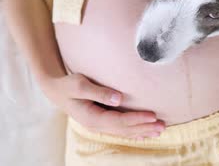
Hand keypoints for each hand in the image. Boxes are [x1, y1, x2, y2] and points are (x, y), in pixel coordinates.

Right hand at [40, 73, 164, 138]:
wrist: (55, 90)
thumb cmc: (68, 84)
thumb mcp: (79, 85)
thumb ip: (98, 92)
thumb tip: (119, 98)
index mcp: (92, 118)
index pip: (119, 121)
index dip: (137, 119)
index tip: (153, 115)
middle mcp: (96, 125)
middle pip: (125, 129)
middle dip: (144, 128)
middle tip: (162, 126)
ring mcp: (99, 125)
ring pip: (124, 132)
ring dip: (142, 131)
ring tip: (159, 130)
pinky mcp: (101, 121)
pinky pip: (120, 130)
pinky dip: (133, 132)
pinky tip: (144, 134)